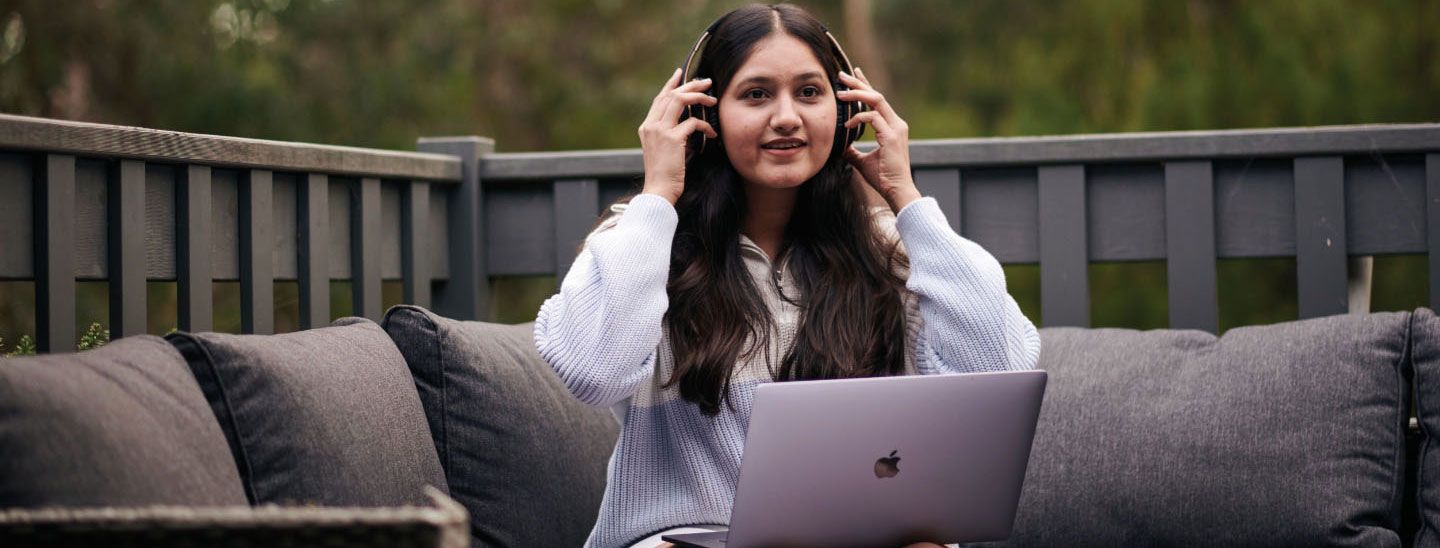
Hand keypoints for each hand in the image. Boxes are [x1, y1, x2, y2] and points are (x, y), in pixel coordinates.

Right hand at [639, 68, 717, 204]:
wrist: (658, 191)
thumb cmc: (665, 175)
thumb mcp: (665, 150)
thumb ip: (672, 134)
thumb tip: (690, 122)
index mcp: (647, 127)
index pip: (659, 98)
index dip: (671, 84)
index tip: (680, 73)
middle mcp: (651, 125)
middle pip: (671, 95)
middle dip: (690, 85)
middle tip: (706, 82)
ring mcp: (660, 131)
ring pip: (680, 101)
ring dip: (698, 97)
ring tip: (712, 100)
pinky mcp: (672, 139)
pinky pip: (692, 122)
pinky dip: (704, 125)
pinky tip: (712, 133)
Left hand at [839, 67, 921, 212]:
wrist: (897, 191)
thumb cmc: (883, 177)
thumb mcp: (863, 161)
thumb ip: (852, 151)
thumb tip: (839, 146)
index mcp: (892, 126)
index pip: (878, 100)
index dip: (865, 85)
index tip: (854, 74)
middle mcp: (896, 124)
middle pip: (876, 95)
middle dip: (858, 83)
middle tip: (841, 75)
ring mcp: (895, 129)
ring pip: (876, 101)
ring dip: (857, 95)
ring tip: (840, 94)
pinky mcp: (891, 137)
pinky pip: (873, 118)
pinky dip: (858, 118)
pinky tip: (847, 125)